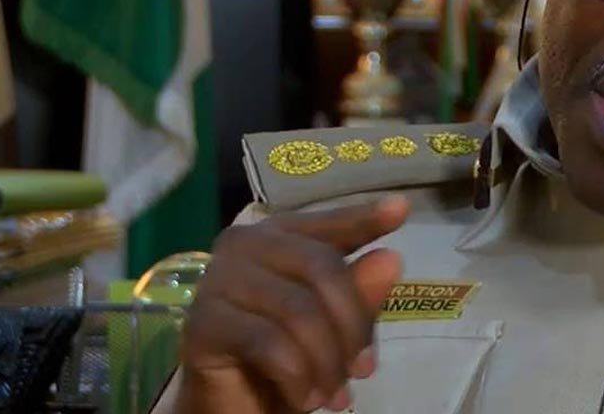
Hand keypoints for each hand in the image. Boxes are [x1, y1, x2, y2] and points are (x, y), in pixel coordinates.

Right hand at [175, 195, 409, 412]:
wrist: (233, 410)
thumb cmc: (285, 360)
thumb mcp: (333, 330)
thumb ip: (358, 295)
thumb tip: (391, 259)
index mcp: (278, 236)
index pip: (329, 225)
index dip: (364, 219)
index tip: (400, 210)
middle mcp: (243, 244)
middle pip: (321, 267)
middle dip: (352, 326)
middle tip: (363, 370)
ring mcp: (218, 279)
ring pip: (298, 309)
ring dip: (327, 361)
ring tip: (335, 395)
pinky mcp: (202, 323)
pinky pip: (268, 342)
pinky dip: (297, 376)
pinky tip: (306, 398)